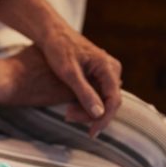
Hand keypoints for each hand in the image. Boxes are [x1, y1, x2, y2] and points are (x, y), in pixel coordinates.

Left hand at [0, 0, 122, 136]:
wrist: (52, 33)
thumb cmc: (58, 49)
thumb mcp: (69, 73)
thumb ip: (84, 93)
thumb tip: (99, 113)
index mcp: (108, 66)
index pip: (113, 100)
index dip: (103, 119)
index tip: (91, 133)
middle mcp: (112, 69)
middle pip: (109, 102)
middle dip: (92, 115)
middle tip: (69, 118)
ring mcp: (106, 72)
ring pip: (103, 99)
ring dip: (87, 110)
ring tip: (66, 113)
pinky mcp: (98, 74)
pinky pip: (97, 94)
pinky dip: (85, 103)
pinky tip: (69, 107)